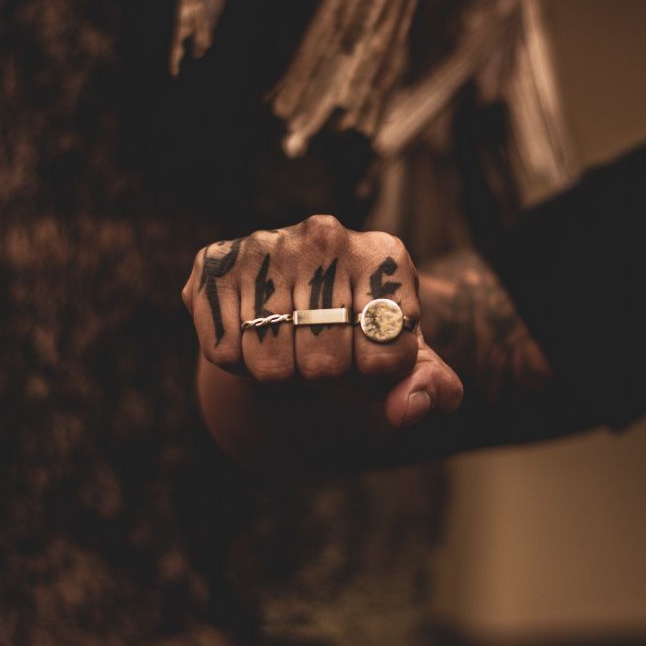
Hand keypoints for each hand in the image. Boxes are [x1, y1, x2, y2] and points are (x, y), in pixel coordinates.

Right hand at [182, 215, 462, 431]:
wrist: (291, 310)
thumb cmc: (357, 336)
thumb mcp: (403, 360)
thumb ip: (430, 386)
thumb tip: (408, 409)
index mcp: (385, 256)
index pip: (387, 355)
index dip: (377, 380)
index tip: (371, 362)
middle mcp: (326, 236)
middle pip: (326, 365)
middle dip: (327, 380)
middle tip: (323, 359)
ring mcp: (267, 245)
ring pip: (270, 365)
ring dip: (281, 375)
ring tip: (290, 346)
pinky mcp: (215, 265)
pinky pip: (224, 353)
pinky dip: (238, 365)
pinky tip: (253, 334)